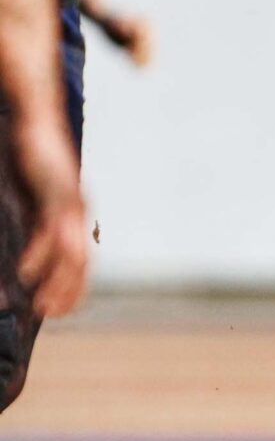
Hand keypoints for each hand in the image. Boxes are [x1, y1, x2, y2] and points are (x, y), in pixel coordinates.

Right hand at [12, 113, 84, 318]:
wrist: (39, 125)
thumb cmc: (37, 160)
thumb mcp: (40, 196)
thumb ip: (41, 219)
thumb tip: (34, 245)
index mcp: (77, 215)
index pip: (84, 260)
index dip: (75, 287)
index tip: (61, 310)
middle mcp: (80, 213)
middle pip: (82, 263)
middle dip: (69, 292)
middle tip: (52, 315)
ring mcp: (71, 204)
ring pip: (70, 253)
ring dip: (56, 281)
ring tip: (41, 304)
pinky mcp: (56, 194)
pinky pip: (50, 232)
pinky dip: (40, 255)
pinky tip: (26, 272)